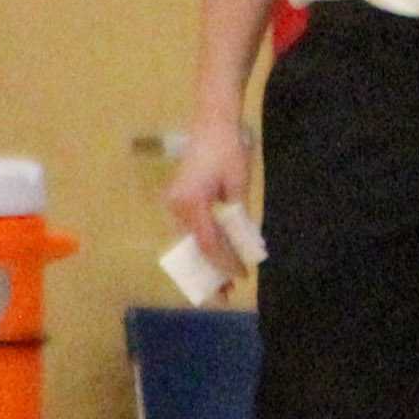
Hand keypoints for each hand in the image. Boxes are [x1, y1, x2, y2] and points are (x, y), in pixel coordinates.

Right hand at [165, 119, 253, 277]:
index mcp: (191, 203)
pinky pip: (190, 230)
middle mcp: (176, 206)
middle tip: (226, 295)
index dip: (223, 264)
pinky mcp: (179, 200)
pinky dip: (204, 245)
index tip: (241, 278)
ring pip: (190, 241)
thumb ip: (238, 216)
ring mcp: (174, 203)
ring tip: (224, 283)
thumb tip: (244, 245)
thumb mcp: (238, 184)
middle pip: (194, 247)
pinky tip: (217, 258)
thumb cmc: (229, 149)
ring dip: (207, 261)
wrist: (213, 122)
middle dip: (210, 272)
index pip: (208, 244)